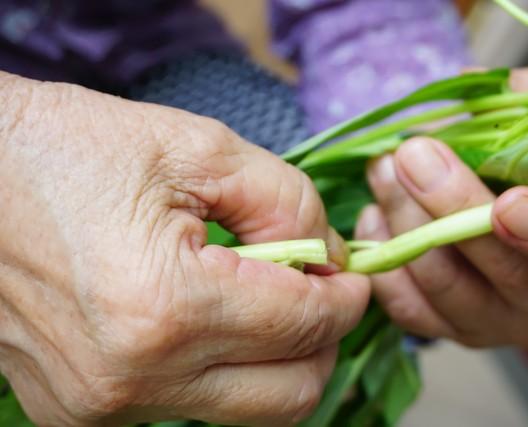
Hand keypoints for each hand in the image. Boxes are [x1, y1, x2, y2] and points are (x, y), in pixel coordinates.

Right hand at [0, 73, 368, 425]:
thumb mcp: (198, 149)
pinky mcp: (81, 412)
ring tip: (259, 295)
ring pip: (242, 408)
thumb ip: (287, 203)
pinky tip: (205, 314)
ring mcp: (100, 407)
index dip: (347, 298)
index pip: (303, 327)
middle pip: (288, 396)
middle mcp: (131, 378)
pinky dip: (219, 365)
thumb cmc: (69, 150)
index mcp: (163, 307)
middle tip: (320, 292)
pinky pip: (188, 403)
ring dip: (273, 356)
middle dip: (322, 341)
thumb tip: (328, 257)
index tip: (352, 274)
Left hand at [355, 68, 527, 346]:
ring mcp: (499, 325)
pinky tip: (373, 219)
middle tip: (410, 154)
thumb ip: (527, 112)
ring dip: (405, 222)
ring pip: (445, 286)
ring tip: (382, 169)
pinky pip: (410, 310)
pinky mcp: (452, 330)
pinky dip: (384, 263)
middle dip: (449, 207)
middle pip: (502, 271)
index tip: (508, 201)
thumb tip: (464, 85)